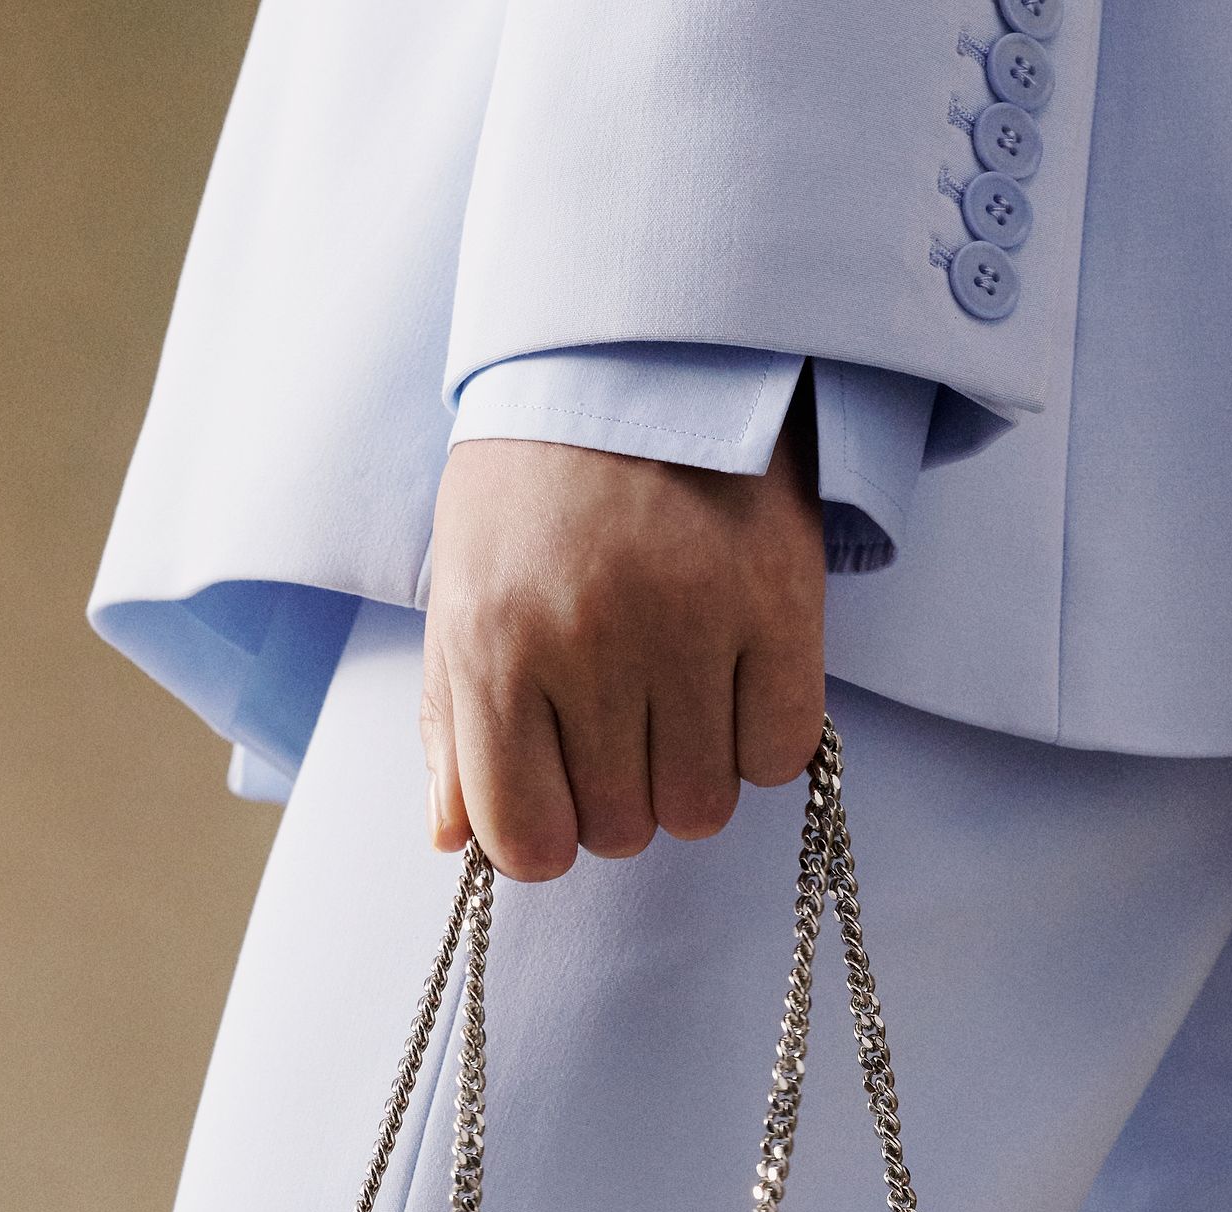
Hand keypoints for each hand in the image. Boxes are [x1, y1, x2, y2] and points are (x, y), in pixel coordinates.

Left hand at [420, 408, 825, 881]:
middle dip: (618, 798)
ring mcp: (690, 627)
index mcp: (494, 646)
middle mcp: (589, 644)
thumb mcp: (463, 589)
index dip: (545, 837)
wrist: (638, 349)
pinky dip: (760, 742)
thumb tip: (453, 839)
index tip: (558, 795)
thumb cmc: (535, 484)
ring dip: (690, 776)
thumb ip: (454, 724)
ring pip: (701, 807)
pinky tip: (736, 687)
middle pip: (622, 832)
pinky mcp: (779, 606)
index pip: (526, 843)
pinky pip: (779, 754)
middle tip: (619, 724)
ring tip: (676, 701)